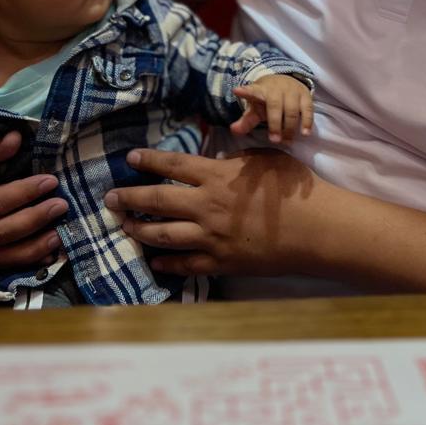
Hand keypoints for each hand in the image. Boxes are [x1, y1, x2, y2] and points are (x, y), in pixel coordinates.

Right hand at [0, 131, 68, 266]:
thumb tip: (15, 138)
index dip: (24, 192)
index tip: (50, 181)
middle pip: (3, 231)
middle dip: (35, 218)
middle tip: (61, 205)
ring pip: (6, 254)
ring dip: (36, 245)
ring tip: (60, 232)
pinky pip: (6, 263)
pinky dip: (29, 260)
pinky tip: (50, 255)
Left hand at [104, 146, 324, 277]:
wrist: (315, 229)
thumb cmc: (293, 188)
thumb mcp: (262, 159)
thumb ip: (233, 160)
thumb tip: (215, 161)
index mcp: (217, 176)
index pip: (172, 166)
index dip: (148, 161)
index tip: (130, 159)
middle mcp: (206, 206)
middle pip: (156, 201)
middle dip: (128, 198)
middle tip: (110, 198)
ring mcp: (211, 238)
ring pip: (162, 235)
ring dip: (138, 230)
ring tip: (124, 226)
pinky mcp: (221, 262)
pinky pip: (184, 264)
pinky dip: (165, 263)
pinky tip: (153, 261)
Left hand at [229, 75, 313, 141]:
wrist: (285, 81)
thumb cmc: (267, 99)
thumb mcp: (255, 108)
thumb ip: (246, 121)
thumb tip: (234, 131)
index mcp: (260, 91)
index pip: (252, 91)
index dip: (245, 91)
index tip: (237, 90)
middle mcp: (276, 89)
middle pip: (274, 105)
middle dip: (274, 124)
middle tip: (274, 140)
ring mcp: (292, 91)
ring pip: (292, 109)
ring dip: (289, 127)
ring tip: (286, 141)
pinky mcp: (305, 94)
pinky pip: (307, 109)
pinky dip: (307, 121)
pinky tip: (304, 133)